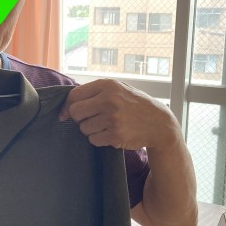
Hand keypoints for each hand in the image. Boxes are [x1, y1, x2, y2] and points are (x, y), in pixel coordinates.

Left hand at [58, 78, 178, 150]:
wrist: (159, 123)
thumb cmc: (135, 105)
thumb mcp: (118, 90)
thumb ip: (95, 93)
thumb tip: (66, 107)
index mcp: (108, 86)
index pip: (74, 95)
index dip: (67, 106)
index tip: (66, 113)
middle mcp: (109, 100)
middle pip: (75, 112)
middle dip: (79, 118)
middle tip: (90, 119)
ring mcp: (112, 118)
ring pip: (83, 128)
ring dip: (90, 130)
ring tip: (106, 125)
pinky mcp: (115, 135)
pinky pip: (93, 139)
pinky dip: (99, 139)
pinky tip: (111, 133)